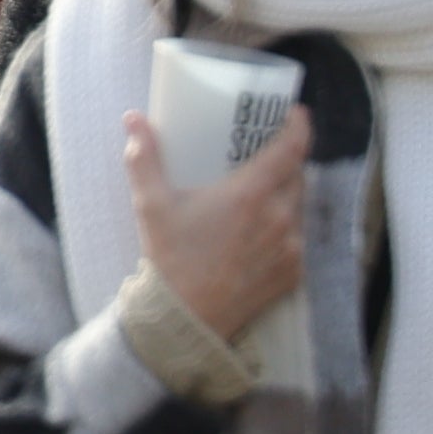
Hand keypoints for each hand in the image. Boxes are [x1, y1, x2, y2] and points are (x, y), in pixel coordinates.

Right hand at [127, 107, 310, 346]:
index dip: (299, 126)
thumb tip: (133, 119)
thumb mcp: (152, 204)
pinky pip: (297, 241)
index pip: (292, 149)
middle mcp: (279, 219)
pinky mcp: (293, 274)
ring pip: (299, 208)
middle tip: (267, 154)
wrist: (185, 320)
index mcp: (251, 195)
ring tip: (262, 194)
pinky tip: (261, 233)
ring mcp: (291, 249)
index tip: (295, 113)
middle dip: (287, 161)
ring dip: (286, 196)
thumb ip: (144, 158)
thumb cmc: (170, 259)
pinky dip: (285, 230)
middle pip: (298, 176)